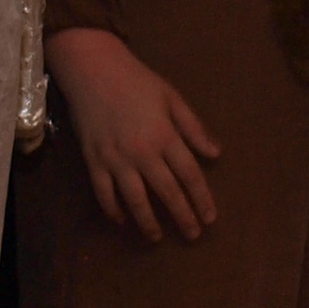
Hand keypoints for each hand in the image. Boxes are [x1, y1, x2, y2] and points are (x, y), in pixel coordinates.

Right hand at [48, 26, 220, 239]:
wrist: (93, 70)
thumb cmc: (137, 81)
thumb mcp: (172, 98)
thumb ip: (194, 128)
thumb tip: (215, 153)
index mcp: (165, 136)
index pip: (190, 175)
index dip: (202, 199)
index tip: (210, 218)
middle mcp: (142, 152)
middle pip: (167, 192)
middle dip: (182, 216)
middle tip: (192, 235)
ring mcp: (116, 159)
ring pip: (135, 199)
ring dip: (148, 222)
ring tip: (158, 237)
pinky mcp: (93, 160)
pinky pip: (104, 192)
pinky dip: (113, 209)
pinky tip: (123, 220)